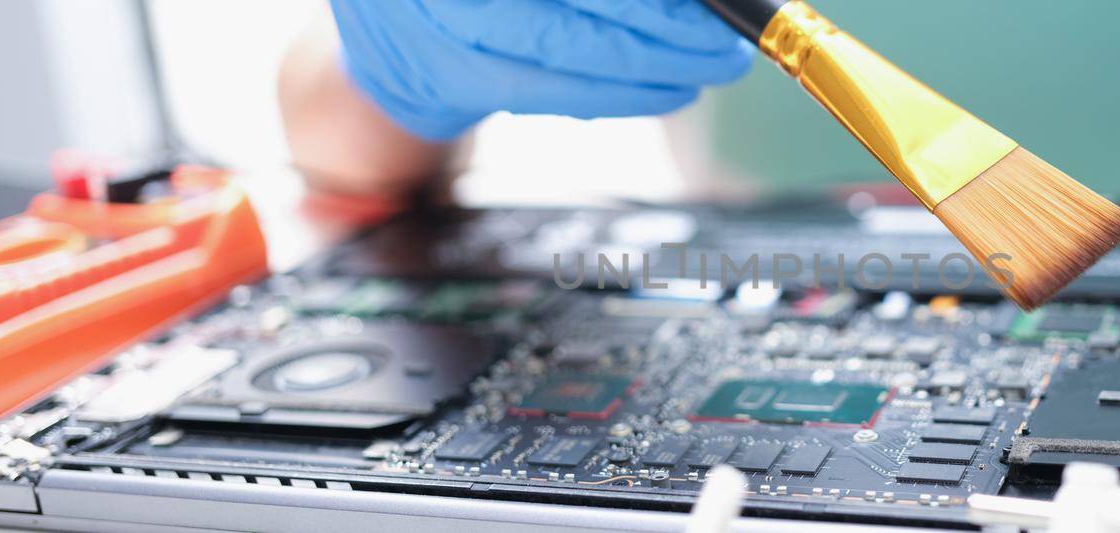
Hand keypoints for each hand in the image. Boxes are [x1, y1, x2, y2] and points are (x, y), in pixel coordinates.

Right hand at [328, 0, 753, 140]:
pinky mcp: (457, 81)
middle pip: (582, 2)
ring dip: (657, 63)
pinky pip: (555, 92)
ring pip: (573, 49)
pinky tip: (670, 89)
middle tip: (728, 37)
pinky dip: (622, 94)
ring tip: (712, 65)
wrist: (391, 22)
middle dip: (669, 22)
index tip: (712, 1)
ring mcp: (450, 26)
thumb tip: (691, 2)